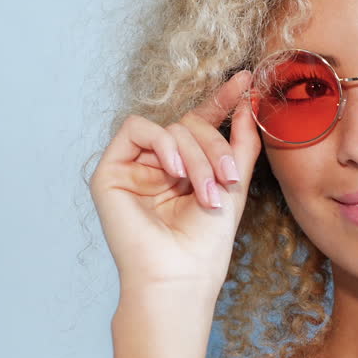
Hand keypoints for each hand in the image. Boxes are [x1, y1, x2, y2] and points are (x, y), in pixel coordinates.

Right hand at [89, 70, 259, 294]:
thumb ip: (240, 142)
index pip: (201, 124)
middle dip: (214, 148)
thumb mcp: (233, 185)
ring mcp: (133, 168)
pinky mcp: (110, 172)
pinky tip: (175, 171)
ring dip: (194, 156)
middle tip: (227, 178)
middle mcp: (157, 165)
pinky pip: (135, 129)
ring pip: (168, 128)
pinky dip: (162, 144)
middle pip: (189, 126)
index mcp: (185, 169)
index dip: (221, 101)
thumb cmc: (205, 243)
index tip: (245, 81)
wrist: (180, 276)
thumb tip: (247, 99)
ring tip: (204, 191)